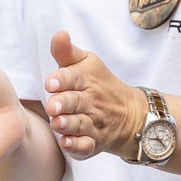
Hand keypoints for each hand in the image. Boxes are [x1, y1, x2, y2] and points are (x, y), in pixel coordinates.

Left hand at [44, 32, 146, 160]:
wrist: (129, 113)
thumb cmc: (98, 84)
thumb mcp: (86, 64)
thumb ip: (66, 52)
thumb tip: (59, 33)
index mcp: (86, 80)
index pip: (74, 77)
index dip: (62, 79)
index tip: (51, 83)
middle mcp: (90, 102)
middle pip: (75, 102)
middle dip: (64, 104)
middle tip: (53, 106)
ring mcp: (93, 123)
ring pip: (79, 124)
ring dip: (68, 125)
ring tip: (57, 124)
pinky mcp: (93, 143)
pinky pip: (85, 146)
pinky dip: (76, 146)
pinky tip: (66, 143)